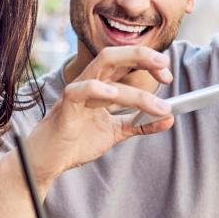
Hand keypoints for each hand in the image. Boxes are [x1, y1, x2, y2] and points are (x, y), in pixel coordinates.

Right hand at [26, 46, 175, 182]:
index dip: (147, 62)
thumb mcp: (115, 132)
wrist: (48, 161)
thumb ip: (140, 124)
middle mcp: (88, 83)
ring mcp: (75, 93)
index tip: (167, 76)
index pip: (124, 62)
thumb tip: (170, 118)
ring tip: (159, 107)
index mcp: (100, 85)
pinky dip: (97, 89)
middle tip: (165, 67)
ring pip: (103, 72)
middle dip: (141, 56)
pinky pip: (78, 91)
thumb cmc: (76, 142)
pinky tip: (114, 95)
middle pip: (113, 55)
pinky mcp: (65, 108)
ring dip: (135, 90)